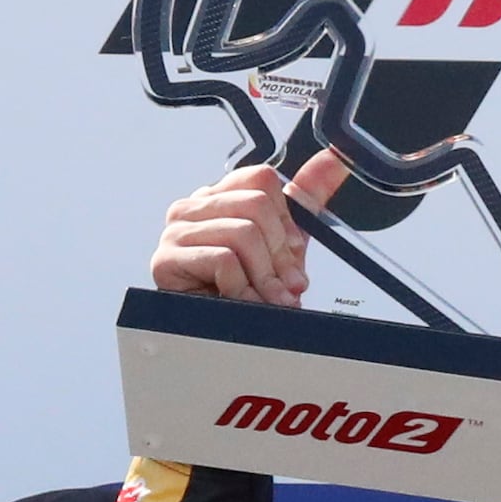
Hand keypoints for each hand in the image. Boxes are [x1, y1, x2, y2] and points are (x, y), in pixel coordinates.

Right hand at [146, 151, 348, 305]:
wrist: (233, 342)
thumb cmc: (253, 292)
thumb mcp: (286, 243)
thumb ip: (308, 197)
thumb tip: (335, 159)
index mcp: (219, 197)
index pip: (262, 179)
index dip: (286, 219)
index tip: (293, 253)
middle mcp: (193, 208)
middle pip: (256, 204)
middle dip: (279, 253)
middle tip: (286, 285)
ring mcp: (176, 232)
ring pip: (242, 233)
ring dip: (264, 276)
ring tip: (267, 300)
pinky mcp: (166, 260)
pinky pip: (223, 260)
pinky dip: (242, 289)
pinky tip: (241, 303)